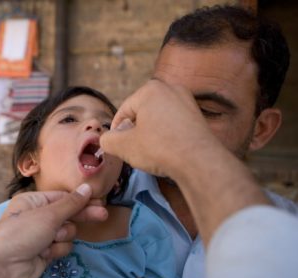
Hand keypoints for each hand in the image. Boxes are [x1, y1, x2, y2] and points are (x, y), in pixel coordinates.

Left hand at [0, 183, 97, 277]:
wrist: (3, 267)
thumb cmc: (22, 233)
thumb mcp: (48, 215)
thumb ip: (71, 203)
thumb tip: (87, 187)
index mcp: (33, 201)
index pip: (62, 197)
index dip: (80, 199)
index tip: (98, 200)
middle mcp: (37, 216)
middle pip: (67, 214)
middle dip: (81, 216)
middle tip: (103, 215)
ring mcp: (41, 235)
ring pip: (66, 232)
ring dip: (62, 236)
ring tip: (51, 240)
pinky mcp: (44, 252)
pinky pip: (61, 247)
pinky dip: (56, 250)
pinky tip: (45, 252)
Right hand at [100, 79, 217, 177]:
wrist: (199, 162)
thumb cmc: (159, 149)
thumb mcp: (124, 146)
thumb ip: (108, 140)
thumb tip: (106, 139)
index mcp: (150, 89)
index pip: (124, 111)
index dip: (117, 131)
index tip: (117, 146)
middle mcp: (170, 88)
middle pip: (141, 112)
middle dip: (135, 130)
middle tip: (134, 150)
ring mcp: (187, 100)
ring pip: (158, 117)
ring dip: (150, 133)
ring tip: (150, 151)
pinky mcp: (197, 115)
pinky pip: (173, 123)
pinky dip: (166, 134)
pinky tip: (167, 150)